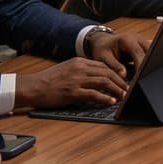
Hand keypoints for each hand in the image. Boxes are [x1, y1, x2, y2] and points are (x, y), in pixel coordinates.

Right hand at [14, 58, 129, 111]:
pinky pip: (94, 94)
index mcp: (79, 62)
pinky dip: (105, 98)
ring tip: (124, 96)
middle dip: (121, 81)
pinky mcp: (73, 92)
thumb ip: (82, 70)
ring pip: (103, 82)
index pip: (104, 65)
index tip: (124, 80)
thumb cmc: (49, 80)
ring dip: (117, 90)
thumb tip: (98, 76)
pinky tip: (111, 101)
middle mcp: (80, 69)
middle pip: (107, 73)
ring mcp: (76, 80)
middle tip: (128, 89)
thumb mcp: (67, 68)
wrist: (34, 87)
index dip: (117, 73)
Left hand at [84, 29, 146, 76]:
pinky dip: (149, 64)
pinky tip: (145, 74)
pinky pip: (151, 56)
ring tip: (145, 79)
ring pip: (152, 54)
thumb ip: (114, 66)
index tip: (140, 78)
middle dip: (148, 66)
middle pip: (149, 53)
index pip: (138, 52)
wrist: (103, 42)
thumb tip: (124, 75)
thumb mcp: (103, 57)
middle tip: (144, 80)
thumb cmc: (102, 50)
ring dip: (149, 66)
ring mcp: (143, 42)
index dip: (141, 65)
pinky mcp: (145, 47)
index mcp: (127, 39)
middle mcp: (137, 39)